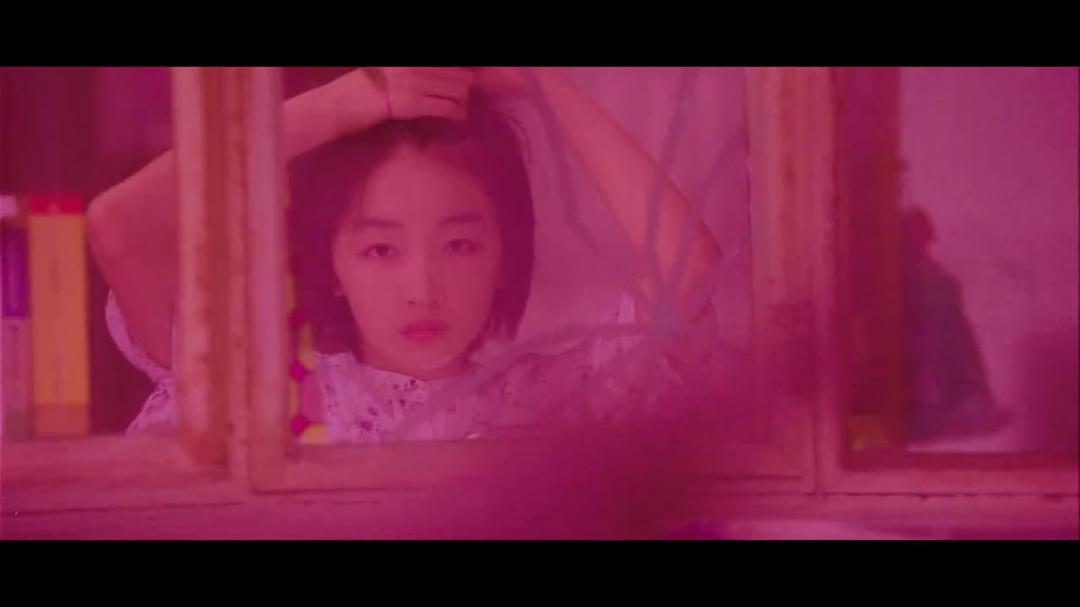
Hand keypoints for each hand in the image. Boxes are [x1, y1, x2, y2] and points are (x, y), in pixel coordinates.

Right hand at [323, 67, 475, 133]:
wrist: (339, 104)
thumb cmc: (359, 88)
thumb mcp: (387, 69)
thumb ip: (410, 69)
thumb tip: (433, 74)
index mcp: (409, 58)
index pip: (448, 62)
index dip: (462, 71)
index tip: (465, 78)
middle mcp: (414, 66)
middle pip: (458, 73)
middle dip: (465, 86)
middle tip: (462, 96)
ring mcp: (414, 84)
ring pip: (457, 90)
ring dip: (463, 101)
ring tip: (460, 108)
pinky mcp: (413, 105)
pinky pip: (446, 107)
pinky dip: (456, 113)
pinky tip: (456, 117)